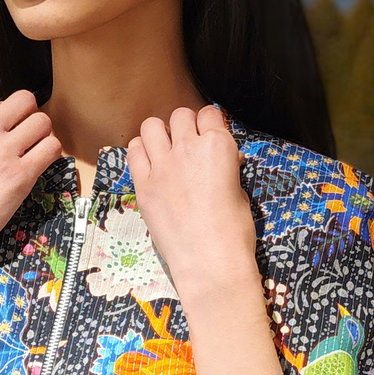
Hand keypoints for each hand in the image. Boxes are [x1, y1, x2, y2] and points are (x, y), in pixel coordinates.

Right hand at [0, 91, 62, 273]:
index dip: (7, 121)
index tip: (5, 138)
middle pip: (25, 101)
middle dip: (30, 117)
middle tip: (28, 139)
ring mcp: (2, 151)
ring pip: (43, 121)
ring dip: (44, 136)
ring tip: (35, 154)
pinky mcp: (20, 174)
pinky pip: (52, 148)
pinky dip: (51, 155)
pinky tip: (40, 167)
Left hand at [126, 104, 256, 302]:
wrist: (210, 262)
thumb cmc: (234, 231)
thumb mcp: (240, 192)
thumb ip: (227, 169)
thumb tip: (226, 161)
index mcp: (218, 146)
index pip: (210, 113)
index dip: (210, 124)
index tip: (209, 136)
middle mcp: (188, 148)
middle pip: (180, 115)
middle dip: (185, 126)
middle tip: (188, 145)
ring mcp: (162, 165)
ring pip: (151, 126)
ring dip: (160, 133)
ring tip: (166, 150)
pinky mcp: (143, 184)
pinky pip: (133, 151)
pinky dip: (141, 151)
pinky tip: (150, 164)